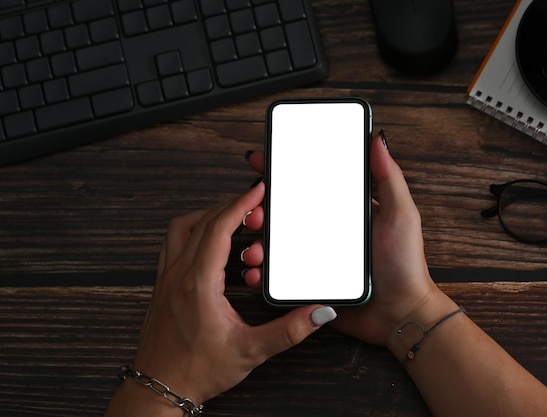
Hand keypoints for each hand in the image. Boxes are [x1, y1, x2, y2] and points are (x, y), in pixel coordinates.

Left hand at [107, 183, 335, 416]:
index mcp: (198, 284)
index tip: (256, 191)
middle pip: (203, 222)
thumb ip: (288, 330)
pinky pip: (173, 244)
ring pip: (182, 229)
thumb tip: (318, 314)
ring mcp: (166, 279)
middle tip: (256, 209)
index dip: (240, 204)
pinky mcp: (162, 286)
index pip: (219, 228)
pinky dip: (192, 232)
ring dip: (207, 217)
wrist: (158, 388)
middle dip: (231, 208)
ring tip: (232, 220)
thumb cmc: (196, 371)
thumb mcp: (250, 351)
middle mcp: (178, 275)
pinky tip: (207, 244)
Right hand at [245, 132, 455, 351]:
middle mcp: (324, 230)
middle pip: (283, 212)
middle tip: (256, 213)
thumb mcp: (400, 214)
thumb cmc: (405, 265)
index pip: (308, 183)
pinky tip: (256, 272)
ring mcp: (314, 257)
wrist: (401, 315)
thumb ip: (389, 177)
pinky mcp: (307, 283)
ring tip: (255, 247)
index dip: (283, 170)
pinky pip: (278, 275)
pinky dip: (262, 273)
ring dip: (257, 241)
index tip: (263, 160)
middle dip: (260, 208)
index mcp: (343, 210)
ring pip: (275, 242)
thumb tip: (377, 139)